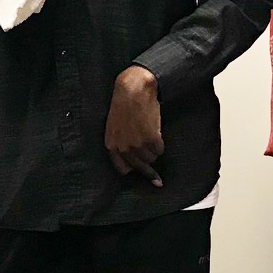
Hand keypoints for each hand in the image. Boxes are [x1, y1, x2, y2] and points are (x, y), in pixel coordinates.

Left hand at [104, 65, 162, 185]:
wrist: (133, 91)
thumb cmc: (124, 105)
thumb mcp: (114, 126)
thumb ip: (120, 142)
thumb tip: (132, 157)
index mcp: (111, 145)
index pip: (122, 168)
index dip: (133, 173)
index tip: (141, 180)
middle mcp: (123, 147)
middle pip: (139, 167)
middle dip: (150, 174)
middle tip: (158, 181)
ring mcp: (137, 144)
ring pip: (151, 158)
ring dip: (154, 151)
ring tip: (152, 138)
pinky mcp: (151, 139)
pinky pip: (160, 149)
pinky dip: (160, 144)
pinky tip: (157, 133)